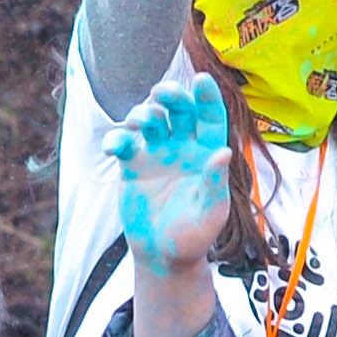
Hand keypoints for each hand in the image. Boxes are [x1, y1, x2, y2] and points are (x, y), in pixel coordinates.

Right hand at [111, 72, 236, 271]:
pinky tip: (113, 147)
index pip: (210, 118)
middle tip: (160, 93)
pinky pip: (123, 143)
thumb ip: (215, 183)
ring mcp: (156, 153)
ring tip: (138, 122)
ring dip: (142, 113)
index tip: (201, 80)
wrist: (162, 256)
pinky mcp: (132, 165)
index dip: (207, 98)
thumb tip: (223, 152)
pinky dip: (116, 139)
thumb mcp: (210, 214)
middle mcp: (183, 147)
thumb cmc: (193, 237)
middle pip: (178, 110)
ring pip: (149, 120)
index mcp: (207, 153)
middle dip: (170, 96)